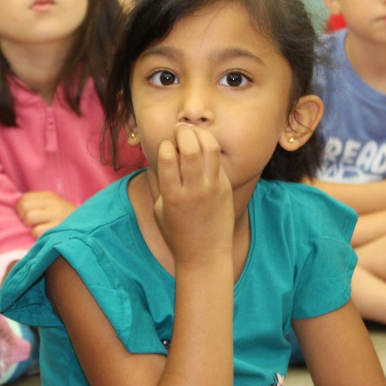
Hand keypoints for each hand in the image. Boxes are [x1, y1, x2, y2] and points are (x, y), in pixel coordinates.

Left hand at [16, 191, 75, 237]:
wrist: (87, 226)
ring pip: (28, 218)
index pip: (23, 199)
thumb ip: (36, 204)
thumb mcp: (53, 205)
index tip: (27, 216)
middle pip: (23, 207)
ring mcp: (55, 215)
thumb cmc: (64, 218)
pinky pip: (36, 232)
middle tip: (31, 224)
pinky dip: (37, 235)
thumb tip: (16, 207)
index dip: (20, 209)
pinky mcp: (57, 228)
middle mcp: (52, 203)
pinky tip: (45, 235)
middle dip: (23, 217)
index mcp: (48, 196)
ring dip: (30, 226)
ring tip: (38, 228)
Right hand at [151, 124, 232, 263]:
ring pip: (209, 148)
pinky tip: (203, 148)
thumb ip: (163, 182)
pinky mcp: (225, 188)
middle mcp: (193, 190)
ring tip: (193, 133)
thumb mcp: (160, 209)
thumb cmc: (176, 233)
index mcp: (172, 196)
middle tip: (179, 130)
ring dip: (200, 134)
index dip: (165, 144)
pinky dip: (210, 148)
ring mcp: (212, 188)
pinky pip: (218, 161)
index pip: (167, 156)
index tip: (165, 146)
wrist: (205, 255)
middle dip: (182, 132)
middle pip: (190, 147)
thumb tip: (167, 154)